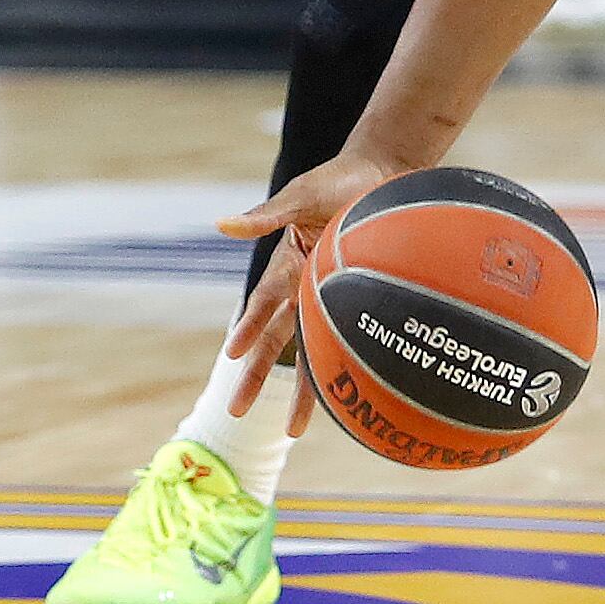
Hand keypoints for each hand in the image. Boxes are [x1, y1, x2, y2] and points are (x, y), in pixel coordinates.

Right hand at [214, 147, 424, 431]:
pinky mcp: (360, 299)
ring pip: (315, 351)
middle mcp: (306, 289)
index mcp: (288, 266)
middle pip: (279, 340)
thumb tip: (221, 224)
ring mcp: (332, 297)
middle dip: (258, 375)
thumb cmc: (337, 181)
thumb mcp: (300, 195)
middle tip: (238, 410)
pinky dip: (347, 368)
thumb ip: (265, 215)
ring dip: (305, 390)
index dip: (248, 328)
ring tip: (294, 431)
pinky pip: (352, 338)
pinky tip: (351, 399)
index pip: (263, 305)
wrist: (384, 172)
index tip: (233, 354)